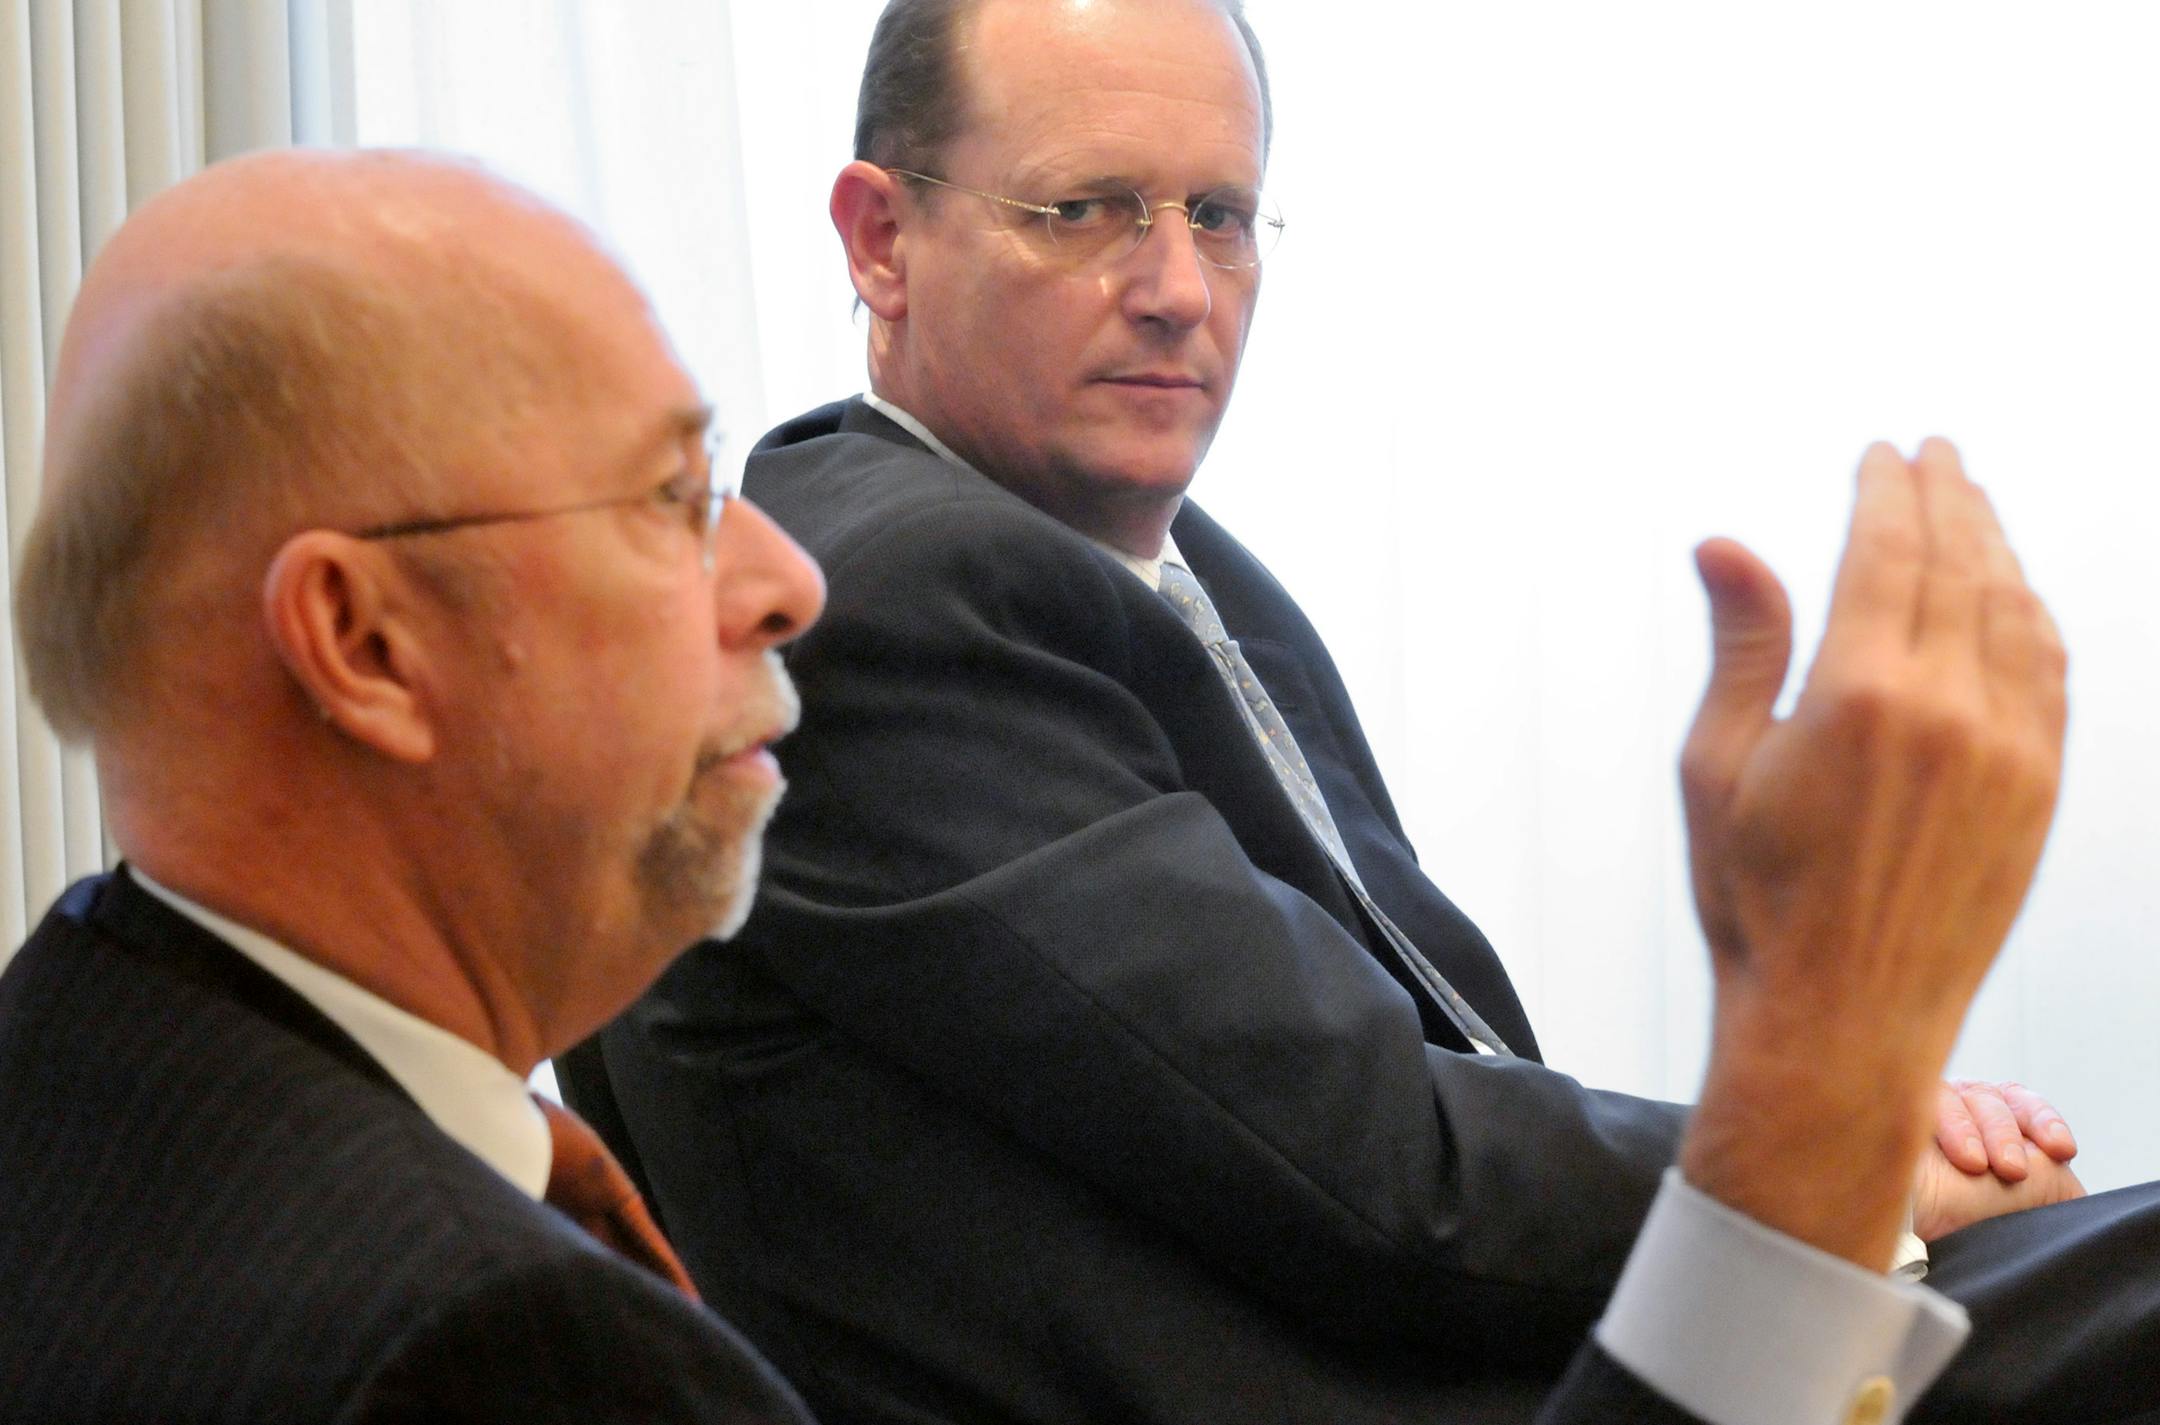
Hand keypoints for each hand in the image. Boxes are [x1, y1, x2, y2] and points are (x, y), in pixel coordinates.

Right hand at [1677, 440, 2067, 1267]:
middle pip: (1961, 563)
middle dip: (1949, 495)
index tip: (1882, 452)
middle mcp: (1951, 710)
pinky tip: (2013, 594)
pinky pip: (2050, 672)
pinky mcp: (2042, 790)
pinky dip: (2032, 613)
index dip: (1887, 490)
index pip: (1890, 550)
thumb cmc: (1759, 901)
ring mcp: (2011, 750)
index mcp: (1860, 696)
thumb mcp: (1717, 767)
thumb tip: (1725, 543)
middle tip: (1935, 452)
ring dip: (1996, 544)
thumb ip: (1743, 645)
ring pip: (2015, 610)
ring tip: (1973, 503)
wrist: (1841, 1018)